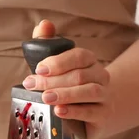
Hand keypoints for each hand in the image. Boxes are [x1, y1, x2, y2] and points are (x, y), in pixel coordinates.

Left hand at [22, 20, 113, 138]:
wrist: (94, 111)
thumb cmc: (70, 86)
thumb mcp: (56, 66)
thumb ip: (48, 44)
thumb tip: (44, 24)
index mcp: (90, 61)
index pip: (79, 56)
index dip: (59, 61)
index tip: (39, 69)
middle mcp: (101, 76)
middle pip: (79, 75)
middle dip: (53, 81)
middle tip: (32, 85)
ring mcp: (105, 96)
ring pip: (89, 91)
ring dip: (65, 94)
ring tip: (46, 98)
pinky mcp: (104, 114)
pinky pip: (92, 112)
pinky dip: (75, 111)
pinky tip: (59, 111)